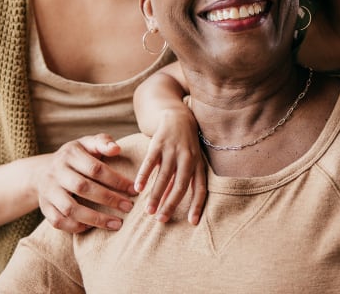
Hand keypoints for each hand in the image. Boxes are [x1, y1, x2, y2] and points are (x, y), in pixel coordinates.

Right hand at [37, 133, 137, 233]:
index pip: (95, 168)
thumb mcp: (88, 144)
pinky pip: (58, 221)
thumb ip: (103, 142)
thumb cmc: (76, 157)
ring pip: (70, 208)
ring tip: (117, 224)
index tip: (133, 190)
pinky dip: (76, 227)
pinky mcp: (44, 207)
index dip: (116, 180)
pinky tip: (93, 227)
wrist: (42, 171)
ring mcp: (49, 191)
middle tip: (128, 207)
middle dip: (109, 199)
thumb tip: (116, 149)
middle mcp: (57, 172)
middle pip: (82, 187)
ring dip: (95, 219)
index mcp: (70, 154)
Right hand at [134, 107, 206, 224]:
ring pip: (165, 176)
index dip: (197, 205)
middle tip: (161, 220)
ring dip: (156, 195)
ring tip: (148, 211)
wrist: (177, 116)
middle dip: (171, 204)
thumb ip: (182, 180)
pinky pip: (151, 161)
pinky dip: (144, 175)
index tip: (192, 223)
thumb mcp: (190, 161)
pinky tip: (138, 188)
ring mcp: (173, 149)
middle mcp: (188, 158)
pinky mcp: (159, 142)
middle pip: (181, 185)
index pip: (201, 188)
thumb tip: (169, 203)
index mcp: (198, 164)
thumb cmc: (185, 145)